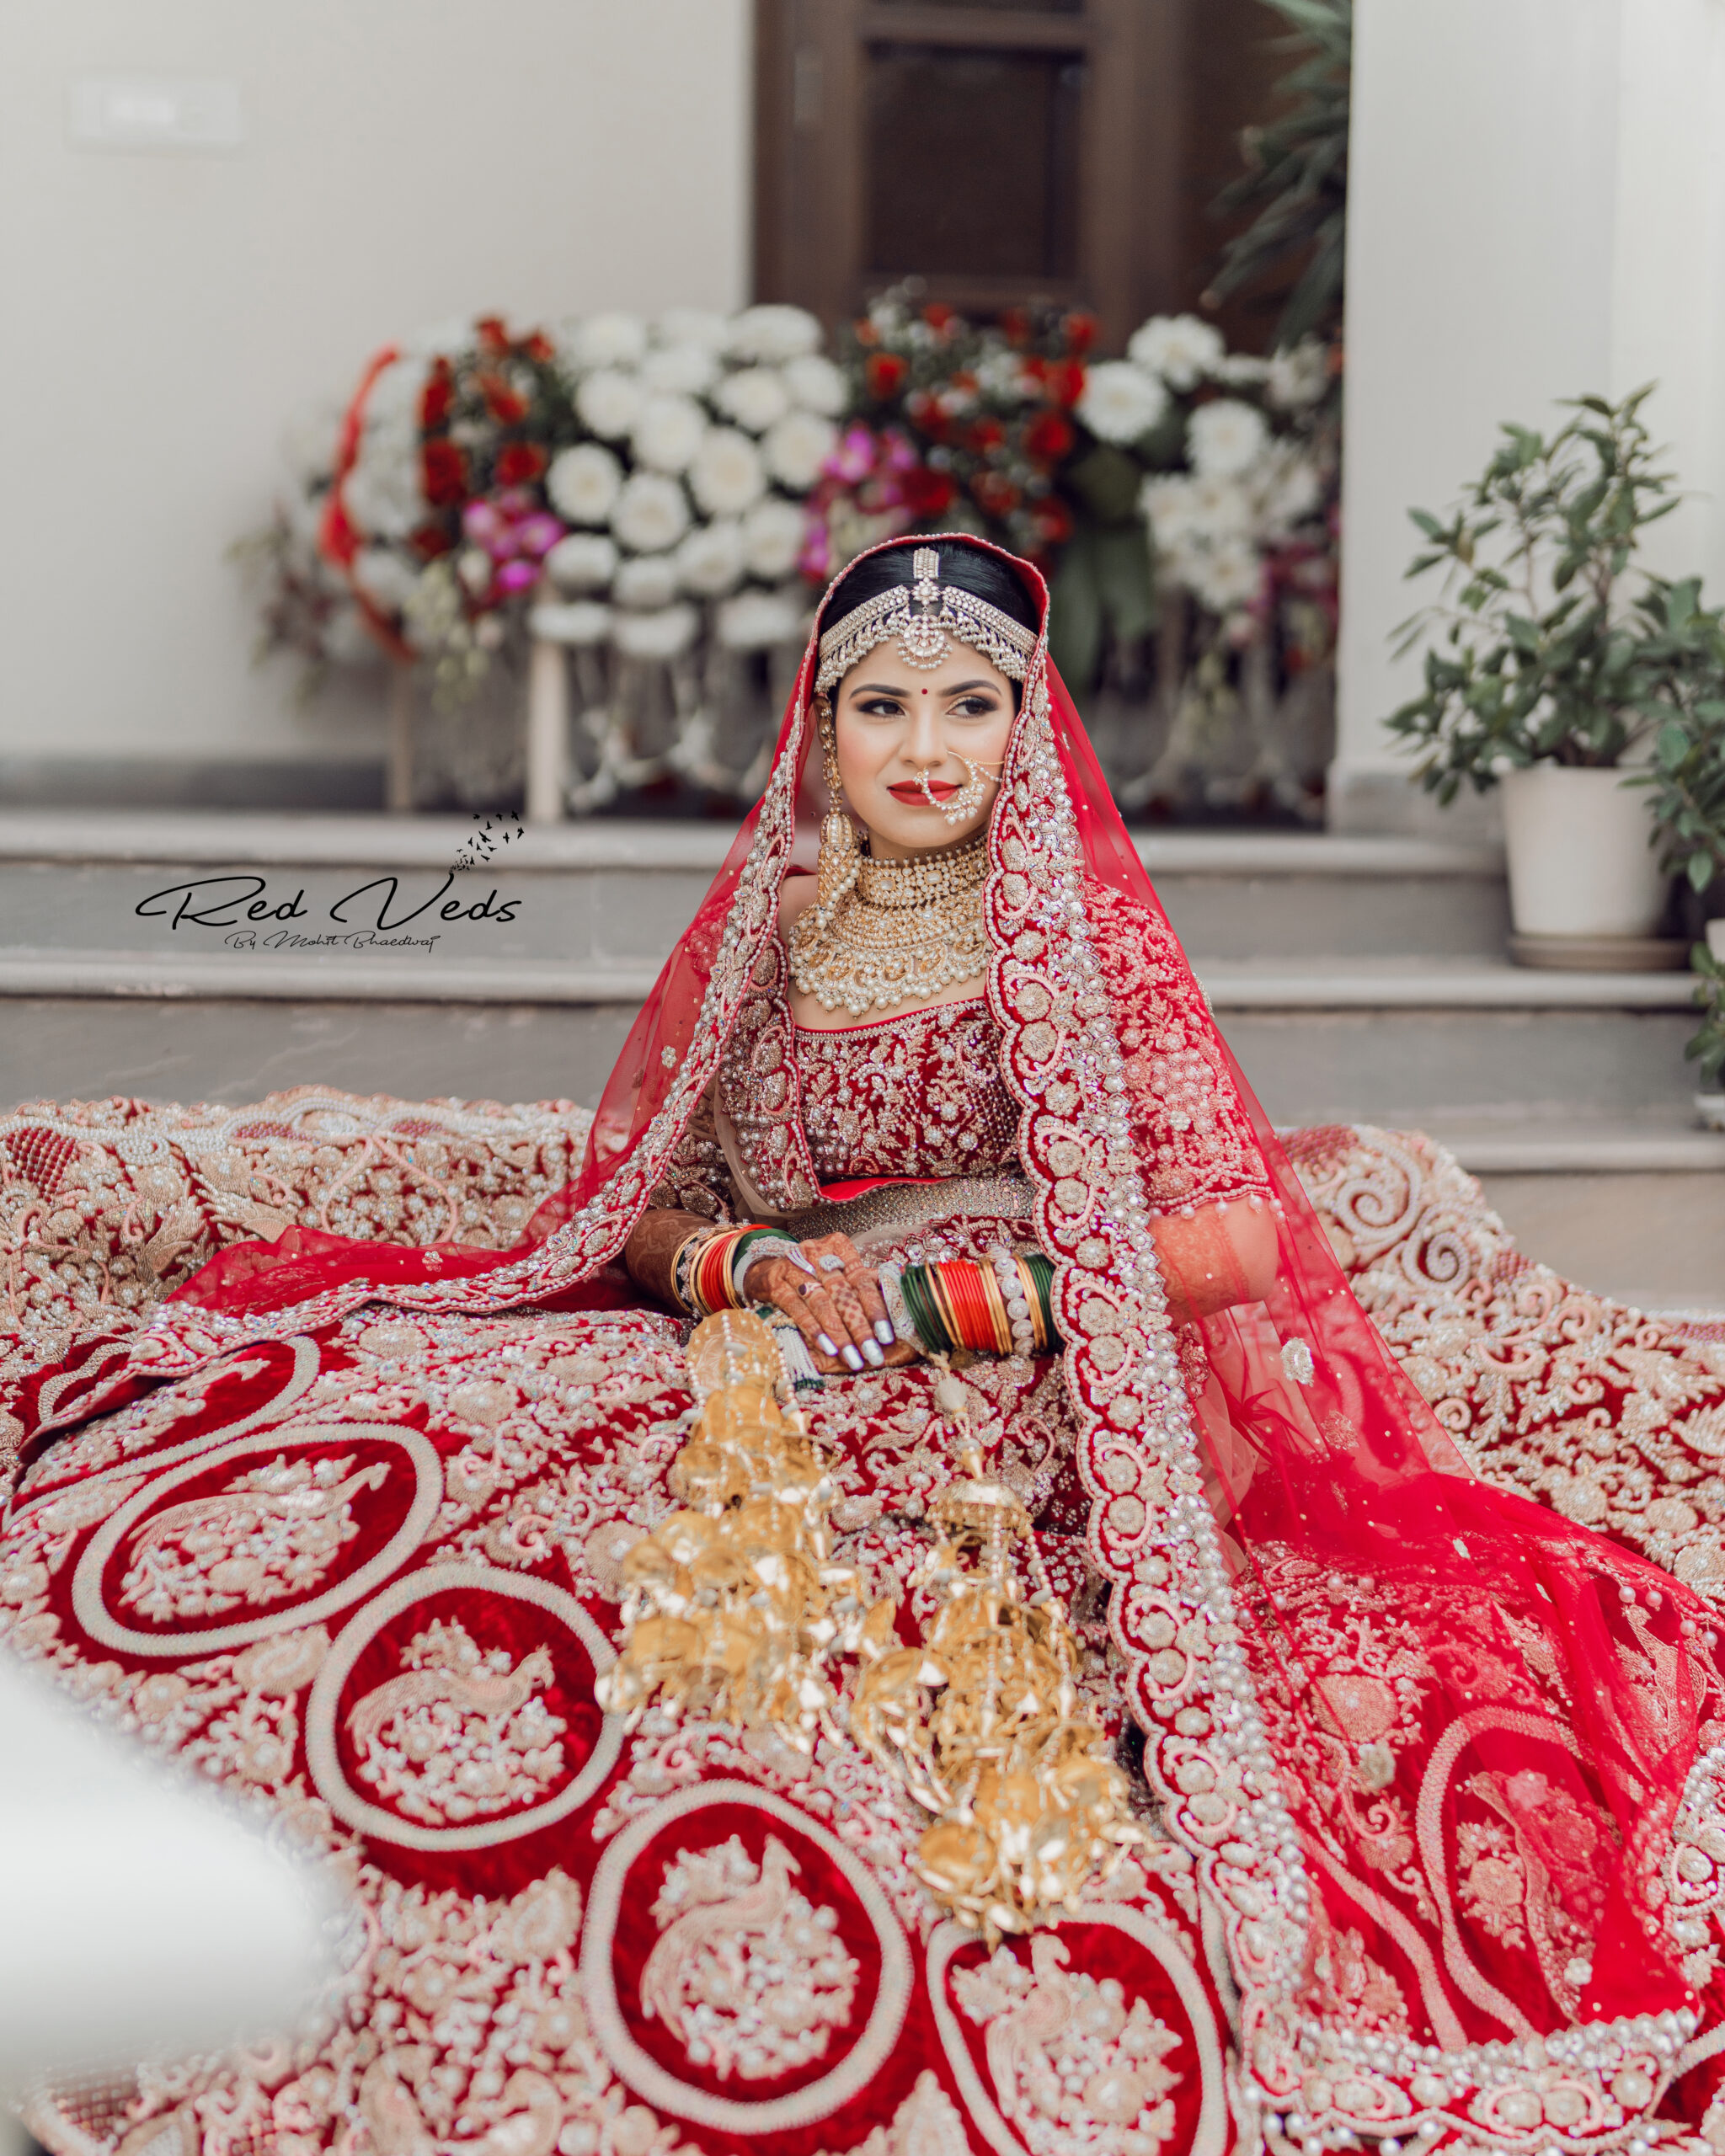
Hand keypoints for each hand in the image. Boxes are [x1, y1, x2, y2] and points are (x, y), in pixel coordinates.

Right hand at [742, 1231, 915, 1375]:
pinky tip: (827, 1348)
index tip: (887, 1336)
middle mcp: (817, 1252)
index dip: (875, 1309)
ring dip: (838, 1333)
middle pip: (843, 1294)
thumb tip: (895, 1301)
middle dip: (860, 1328)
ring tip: (851, 1357)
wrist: (765, 1269)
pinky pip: (797, 1309)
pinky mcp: (775, 1283)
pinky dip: (813, 1329)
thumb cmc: (811, 1273)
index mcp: (838, 1247)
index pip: (862, 1280)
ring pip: (821, 1303)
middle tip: (872, 1354)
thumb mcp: (837, 1271)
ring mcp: (794, 1266)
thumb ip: (861, 1282)